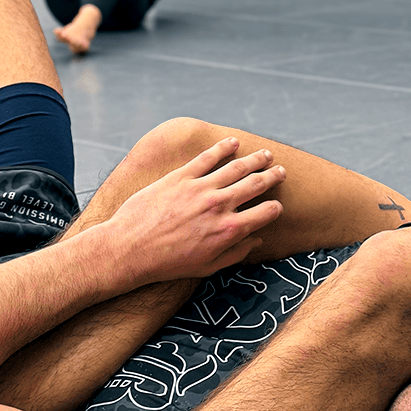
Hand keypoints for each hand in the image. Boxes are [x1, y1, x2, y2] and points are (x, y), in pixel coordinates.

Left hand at [100, 137, 285, 286]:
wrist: (130, 249)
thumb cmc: (168, 264)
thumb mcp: (208, 267)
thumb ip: (236, 253)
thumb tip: (257, 241)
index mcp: (229, 230)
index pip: (266, 212)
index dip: (276, 208)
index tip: (277, 206)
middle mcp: (219, 206)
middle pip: (255, 184)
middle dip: (272, 176)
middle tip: (280, 171)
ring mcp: (200, 188)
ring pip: (236, 167)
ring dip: (254, 159)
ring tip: (265, 154)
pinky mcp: (180, 177)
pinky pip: (207, 157)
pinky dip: (223, 148)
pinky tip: (233, 143)